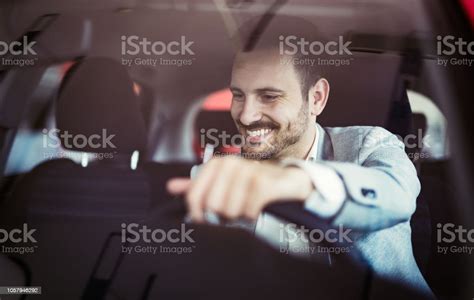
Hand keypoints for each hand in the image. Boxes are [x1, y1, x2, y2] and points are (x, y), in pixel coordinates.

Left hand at [166, 156, 313, 221]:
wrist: (287, 182)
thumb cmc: (252, 185)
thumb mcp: (224, 183)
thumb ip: (198, 186)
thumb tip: (170, 186)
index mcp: (216, 164)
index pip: (194, 197)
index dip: (198, 215)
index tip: (207, 221)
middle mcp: (230, 163)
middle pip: (212, 206)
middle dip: (223, 217)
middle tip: (234, 214)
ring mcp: (247, 171)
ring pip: (229, 210)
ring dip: (239, 217)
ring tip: (246, 210)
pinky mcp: (263, 182)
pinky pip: (247, 211)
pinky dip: (252, 216)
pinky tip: (256, 211)